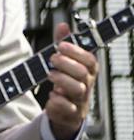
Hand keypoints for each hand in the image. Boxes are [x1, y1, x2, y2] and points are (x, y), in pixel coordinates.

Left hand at [44, 23, 99, 139]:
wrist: (66, 113)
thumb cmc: (66, 82)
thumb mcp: (64, 62)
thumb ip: (63, 44)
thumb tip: (63, 25)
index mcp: (88, 71)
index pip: (90, 60)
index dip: (76, 51)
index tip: (60, 45)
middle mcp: (87, 85)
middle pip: (83, 73)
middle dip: (66, 64)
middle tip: (52, 58)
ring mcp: (80, 100)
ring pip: (78, 90)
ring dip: (62, 80)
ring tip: (49, 74)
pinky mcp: (71, 114)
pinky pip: (68, 109)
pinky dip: (58, 101)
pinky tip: (52, 95)